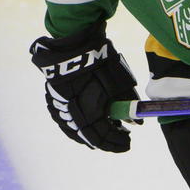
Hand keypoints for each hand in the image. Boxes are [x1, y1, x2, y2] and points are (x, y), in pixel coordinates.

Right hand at [29, 21, 138, 150]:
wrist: (72, 47)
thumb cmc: (100, 63)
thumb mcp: (120, 83)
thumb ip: (127, 105)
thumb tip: (136, 122)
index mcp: (89, 113)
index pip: (104, 137)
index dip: (117, 142)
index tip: (128, 142)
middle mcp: (72, 116)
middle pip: (90, 138)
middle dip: (108, 141)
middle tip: (121, 138)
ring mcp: (60, 110)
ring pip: (76, 133)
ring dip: (93, 136)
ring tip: (107, 132)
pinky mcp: (54, 103)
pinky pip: (66, 124)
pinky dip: (79, 129)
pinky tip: (88, 126)